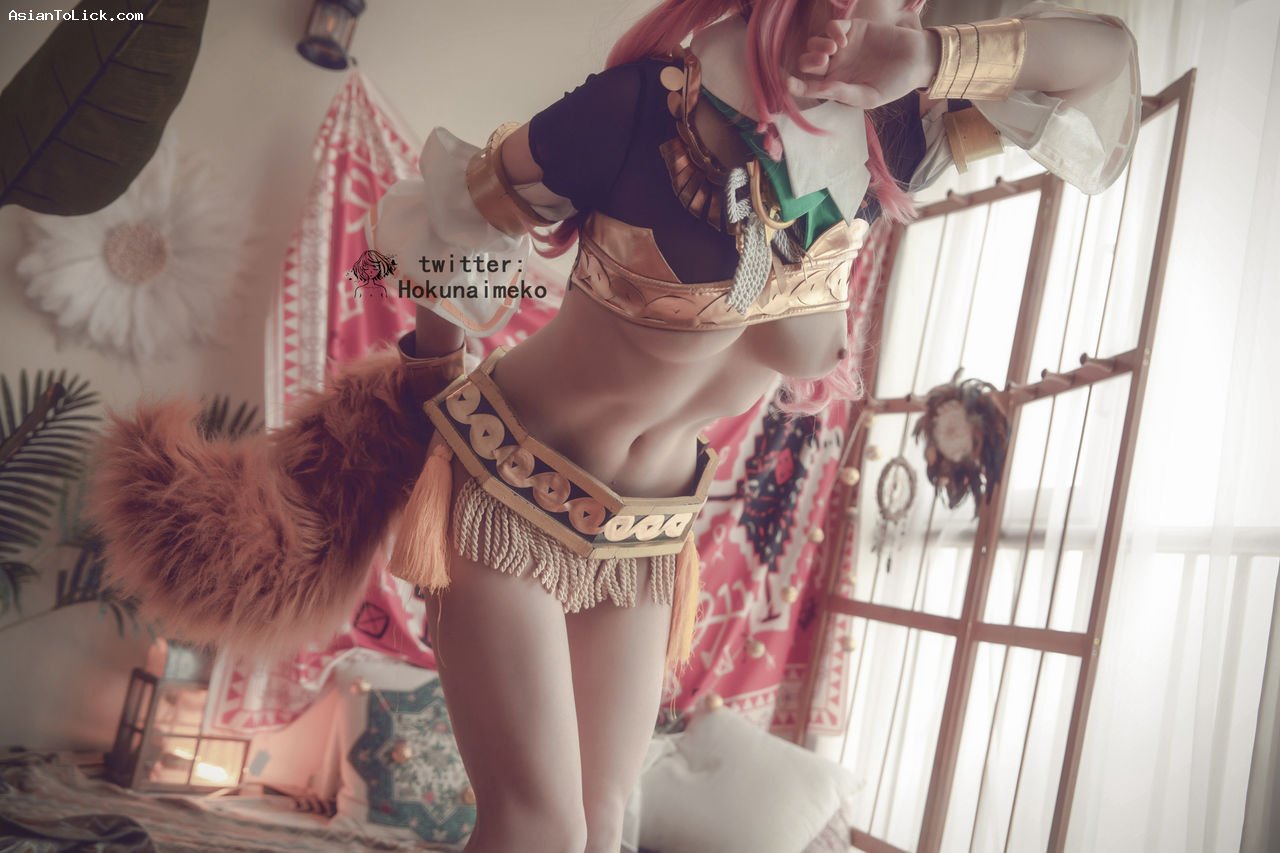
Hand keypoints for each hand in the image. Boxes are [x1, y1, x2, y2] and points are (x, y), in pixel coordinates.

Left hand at [787, 2, 938, 109]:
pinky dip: (831, 31)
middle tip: (823, 61)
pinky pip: (831, 27)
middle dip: (807, 62)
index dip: (794, 85)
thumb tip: (818, 89)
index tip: (785, 82)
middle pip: (806, 62)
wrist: (918, 60)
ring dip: (817, 46)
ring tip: (834, 50)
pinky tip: (842, 40)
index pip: (809, 85)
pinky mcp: (852, 29)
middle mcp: (836, 66)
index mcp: (836, 86)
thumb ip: (842, 93)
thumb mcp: (869, 96)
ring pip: (814, 43)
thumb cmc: (895, 84)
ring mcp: (842, 47)